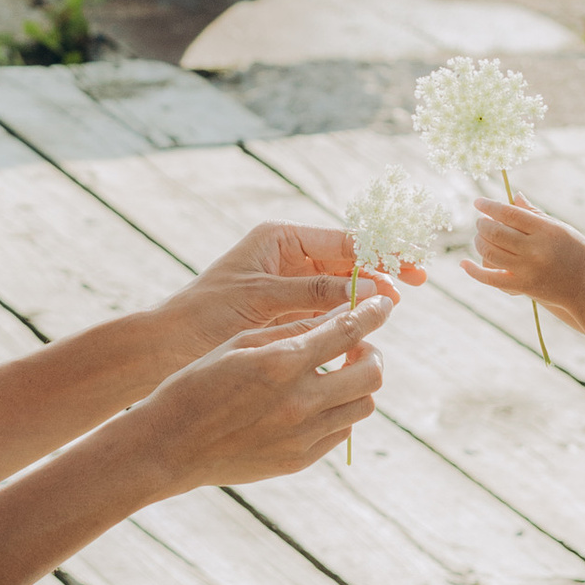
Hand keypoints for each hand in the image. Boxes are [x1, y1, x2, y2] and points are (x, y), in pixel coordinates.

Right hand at [134, 293, 391, 489]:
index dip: (372, 313)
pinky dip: (338, 412)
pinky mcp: (299, 460)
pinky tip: (315, 402)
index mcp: (282, 363)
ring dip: (357, 384)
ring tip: (335, 373)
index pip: (348, 331)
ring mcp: (302, 436)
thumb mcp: (240, 343)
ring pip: (362, 405)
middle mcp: (300, 402)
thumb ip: (294, 329)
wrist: (170, 445)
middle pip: (371, 373)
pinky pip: (340, 432)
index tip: (383, 304)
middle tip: (355, 344)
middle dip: (371, 352)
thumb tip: (338, 314)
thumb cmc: (198, 383)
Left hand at [144, 220, 404, 377]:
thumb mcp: (262, 299)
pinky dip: (346, 318)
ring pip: (340, 287)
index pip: (341, 240)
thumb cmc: (205, 313)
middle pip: (347, 260)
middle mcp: (288, 258)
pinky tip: (367, 328)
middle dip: (381, 270)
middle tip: (418, 282)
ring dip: (367, 295)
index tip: (407, 266)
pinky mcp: (287, 314)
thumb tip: (368, 291)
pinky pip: (326, 312)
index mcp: (280, 239)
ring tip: (396, 306)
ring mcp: (289, 287)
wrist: (166, 345)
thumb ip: (314, 294)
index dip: (378, 252)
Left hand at [465, 191, 584, 321]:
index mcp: (546, 231)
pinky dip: (474, 271)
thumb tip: (513, 196)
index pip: (509, 214)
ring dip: (479, 242)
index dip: (489, 206)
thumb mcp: (561, 228)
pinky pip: (490, 278)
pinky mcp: (522, 287)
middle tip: (480, 221)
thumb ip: (535, 213)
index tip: (478, 202)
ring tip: (481, 237)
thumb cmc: (576, 252)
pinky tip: (464, 263)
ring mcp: (527, 270)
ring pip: (489, 252)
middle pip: (496, 232)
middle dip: (482, 224)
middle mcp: (535, 250)